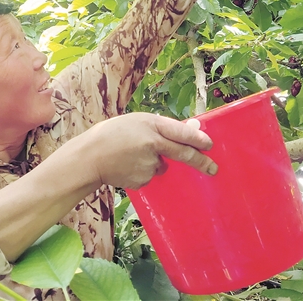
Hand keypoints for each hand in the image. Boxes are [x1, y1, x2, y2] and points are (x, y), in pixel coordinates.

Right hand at [82, 113, 216, 189]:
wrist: (89, 157)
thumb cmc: (112, 134)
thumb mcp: (137, 122)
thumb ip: (163, 127)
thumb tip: (192, 130)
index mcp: (151, 125)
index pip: (182, 133)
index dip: (198, 139)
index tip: (210, 145)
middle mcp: (153, 145)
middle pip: (183, 154)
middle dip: (201, 162)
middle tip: (213, 169)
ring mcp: (148, 165)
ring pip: (161, 165)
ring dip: (155, 161)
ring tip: (132, 154)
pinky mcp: (142, 180)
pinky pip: (150, 175)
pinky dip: (143, 171)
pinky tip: (127, 165)